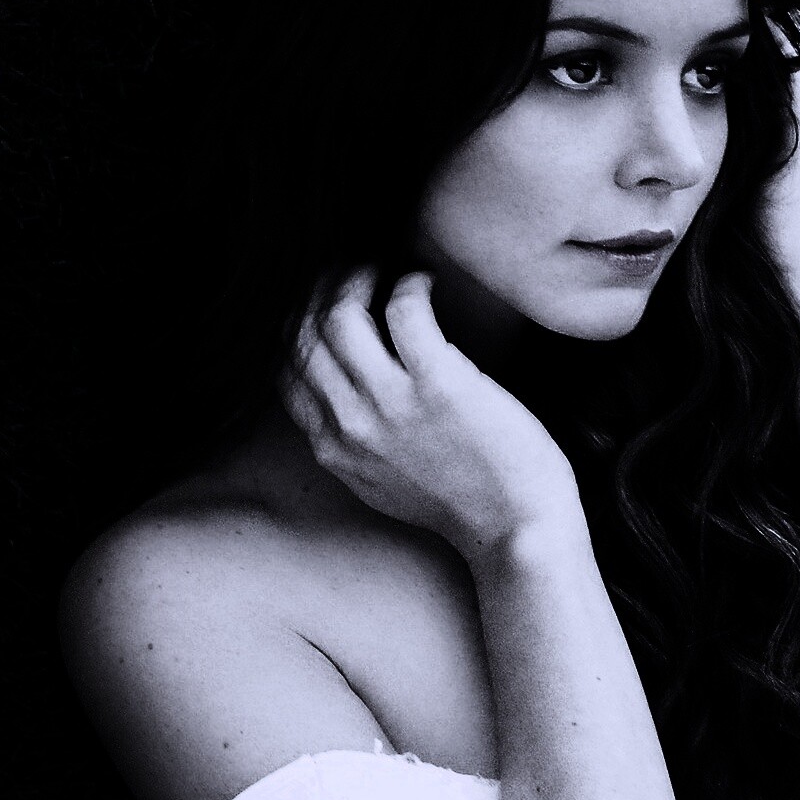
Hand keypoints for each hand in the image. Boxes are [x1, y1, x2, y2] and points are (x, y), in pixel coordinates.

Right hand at [282, 266, 582, 554]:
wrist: (517, 530)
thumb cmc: (463, 501)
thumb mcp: (381, 481)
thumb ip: (352, 440)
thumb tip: (342, 391)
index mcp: (331, 447)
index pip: (282, 365)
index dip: (295, 317)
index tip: (322, 295)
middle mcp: (350, 424)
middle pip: (302, 332)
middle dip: (320, 287)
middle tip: (354, 269)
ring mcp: (392, 404)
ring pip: (339, 315)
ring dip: (359, 276)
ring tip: (385, 269)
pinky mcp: (440, 386)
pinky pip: (404, 311)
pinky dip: (410, 285)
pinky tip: (425, 283)